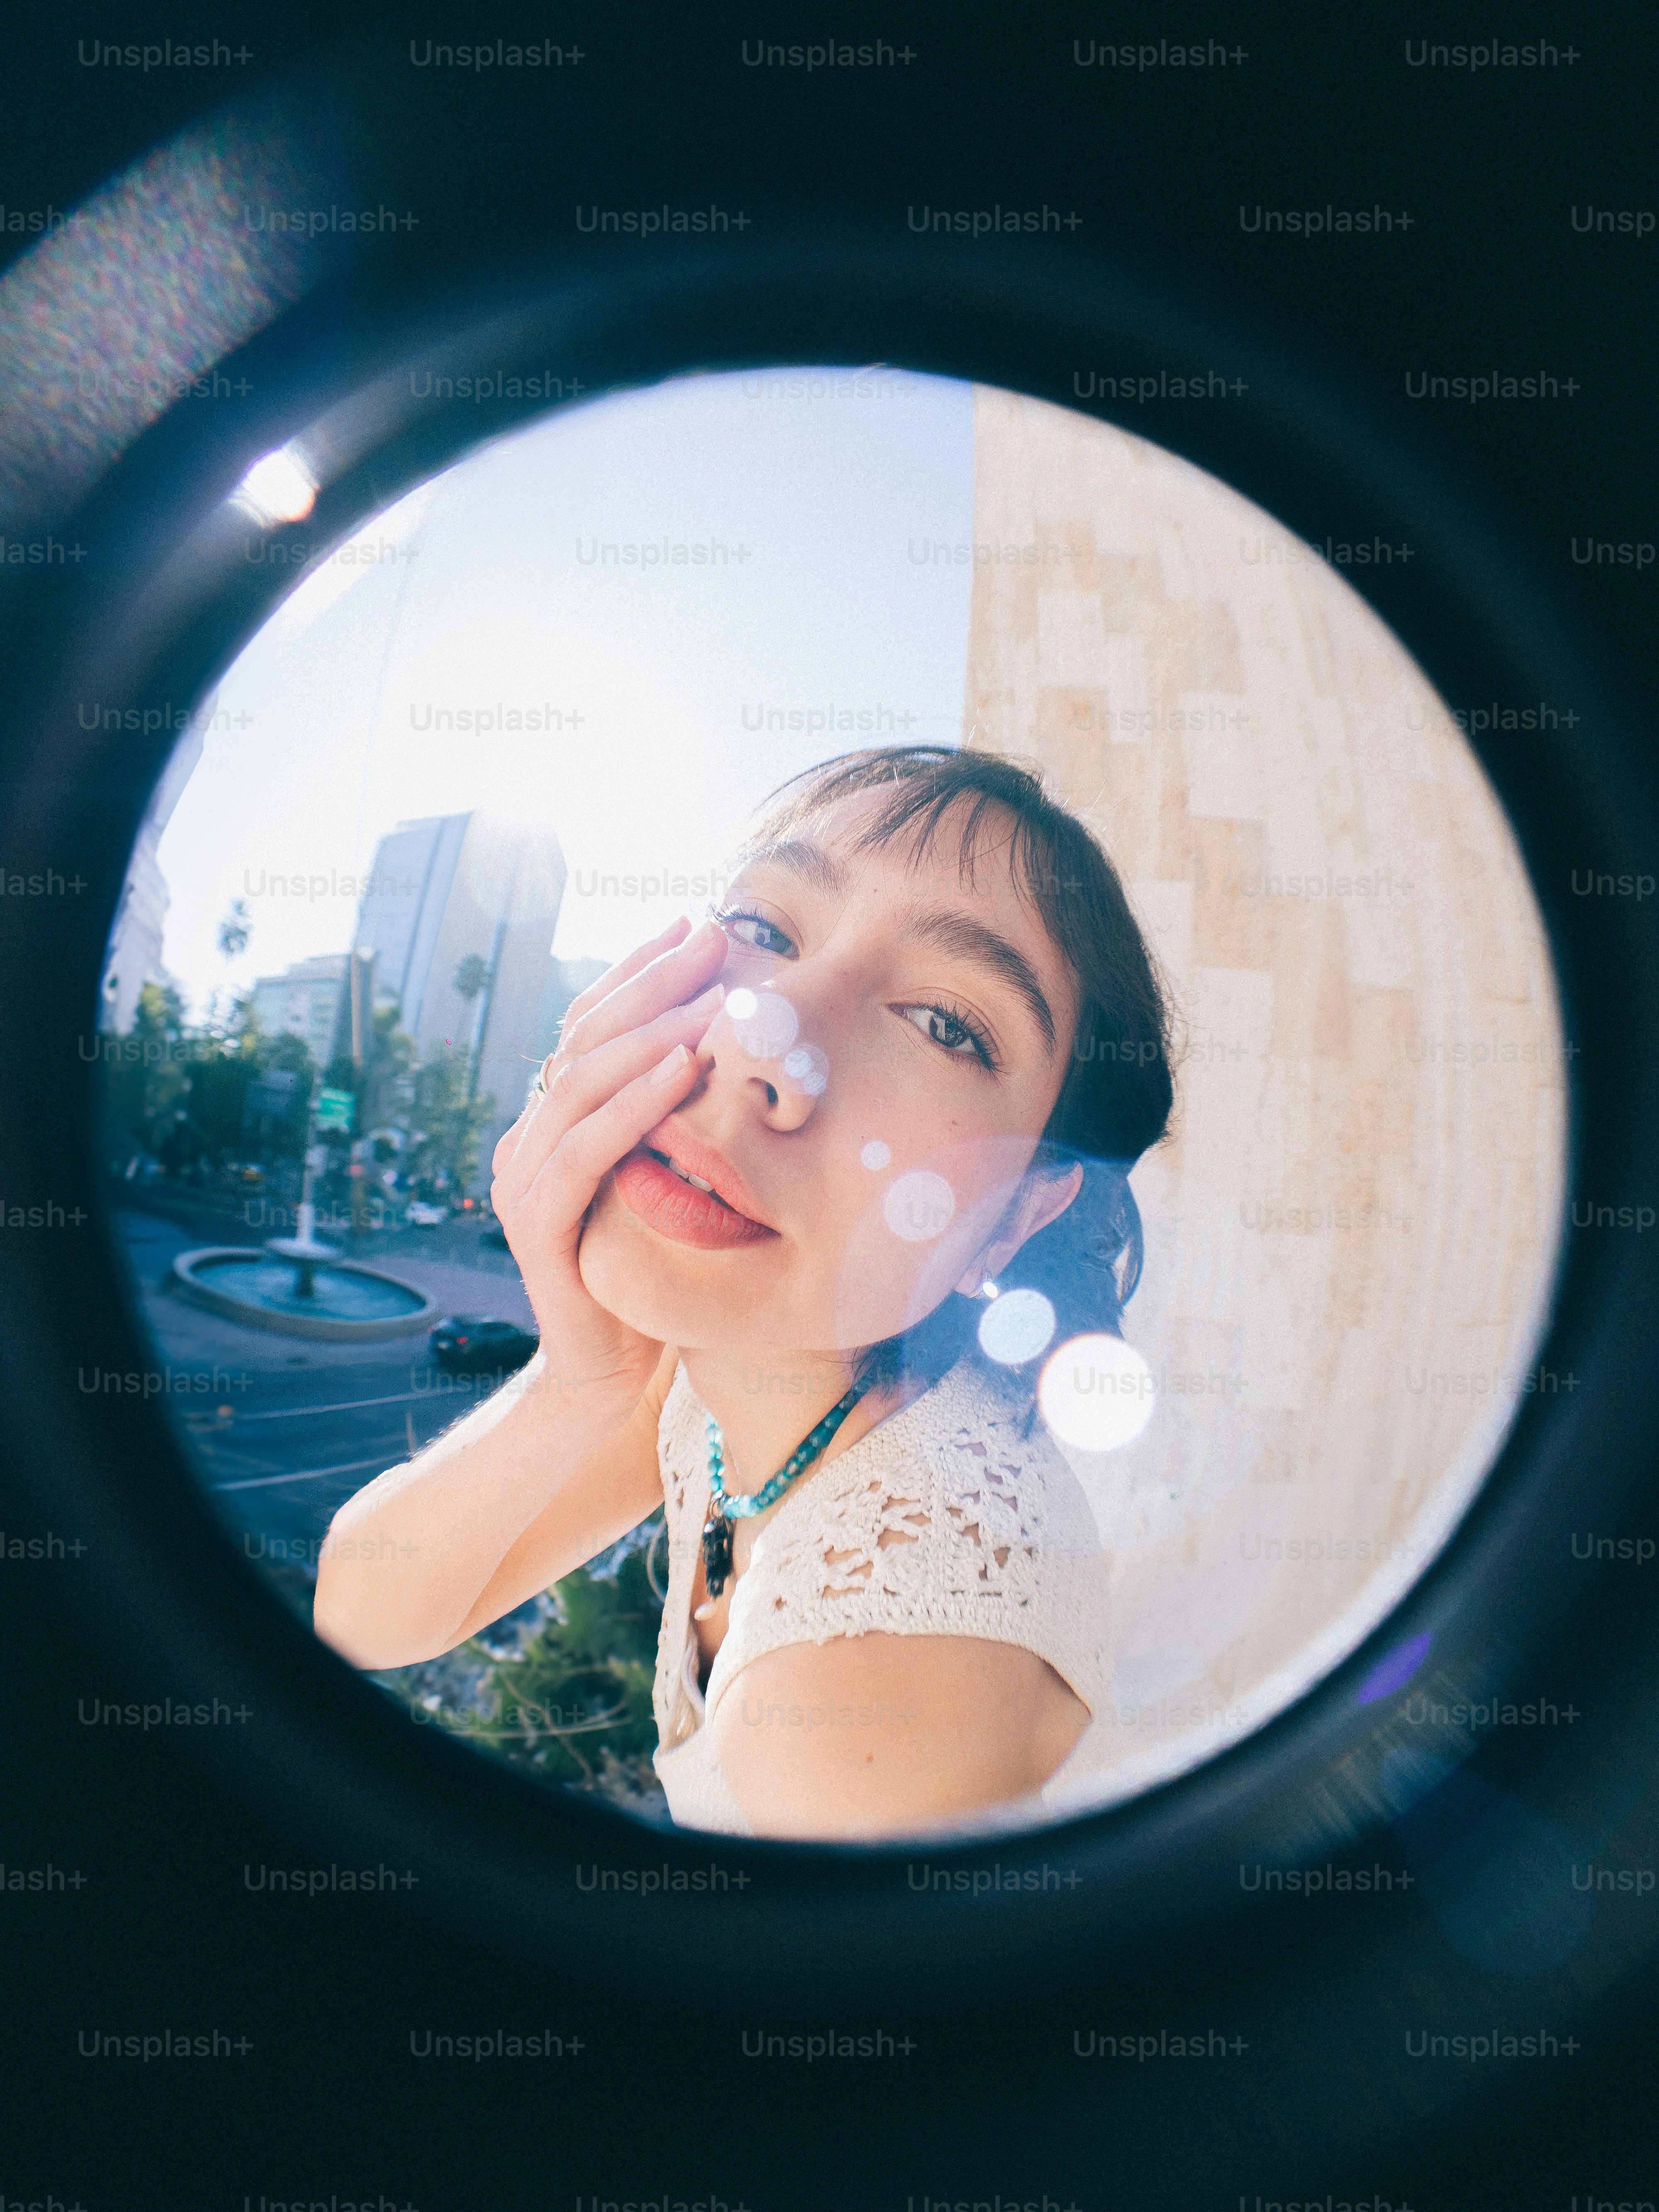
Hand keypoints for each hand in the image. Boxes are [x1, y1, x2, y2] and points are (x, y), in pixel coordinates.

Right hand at [490, 914, 726, 1412]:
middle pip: (581, 1039)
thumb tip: (726, 1037)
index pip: (587, 1024)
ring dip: (649, 1035)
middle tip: (708, 938)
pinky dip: (633, 1106)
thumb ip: (671, 1117)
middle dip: (649, 984)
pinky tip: (682, 1072)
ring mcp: (520, 1181)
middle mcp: (526, 1140)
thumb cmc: (655, 1272)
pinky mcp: (534, 1227)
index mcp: (551, 1122)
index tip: (689, 925)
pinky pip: (584, 1152)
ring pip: (580, 1085)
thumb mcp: (667, 1175)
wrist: (614, 1370)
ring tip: (709, 998)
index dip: (636, 972)